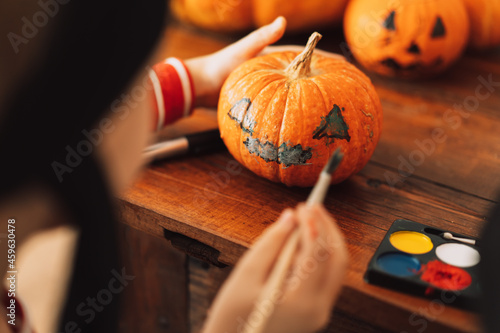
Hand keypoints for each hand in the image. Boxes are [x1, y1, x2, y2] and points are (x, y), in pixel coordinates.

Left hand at [185, 17, 344, 106]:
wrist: (202, 86)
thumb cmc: (220, 65)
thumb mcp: (242, 50)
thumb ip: (262, 37)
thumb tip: (283, 21)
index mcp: (274, 57)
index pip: (306, 56)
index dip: (326, 60)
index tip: (346, 65)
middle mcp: (276, 72)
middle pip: (306, 77)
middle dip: (327, 81)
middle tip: (349, 89)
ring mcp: (270, 88)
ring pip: (296, 94)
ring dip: (313, 100)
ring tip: (333, 110)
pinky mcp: (263, 102)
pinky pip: (283, 108)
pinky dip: (295, 114)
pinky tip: (305, 124)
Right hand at [202, 204, 347, 332]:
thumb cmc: (233, 316)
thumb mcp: (246, 274)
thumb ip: (271, 243)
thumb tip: (289, 218)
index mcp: (300, 300)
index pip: (318, 253)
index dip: (314, 224)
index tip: (304, 206)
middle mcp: (318, 309)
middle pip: (337, 259)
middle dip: (327, 228)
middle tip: (312, 207)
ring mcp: (319, 312)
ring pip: (336, 268)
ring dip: (327, 240)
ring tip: (310, 220)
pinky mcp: (315, 311)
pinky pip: (327, 277)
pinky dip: (321, 256)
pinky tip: (307, 242)